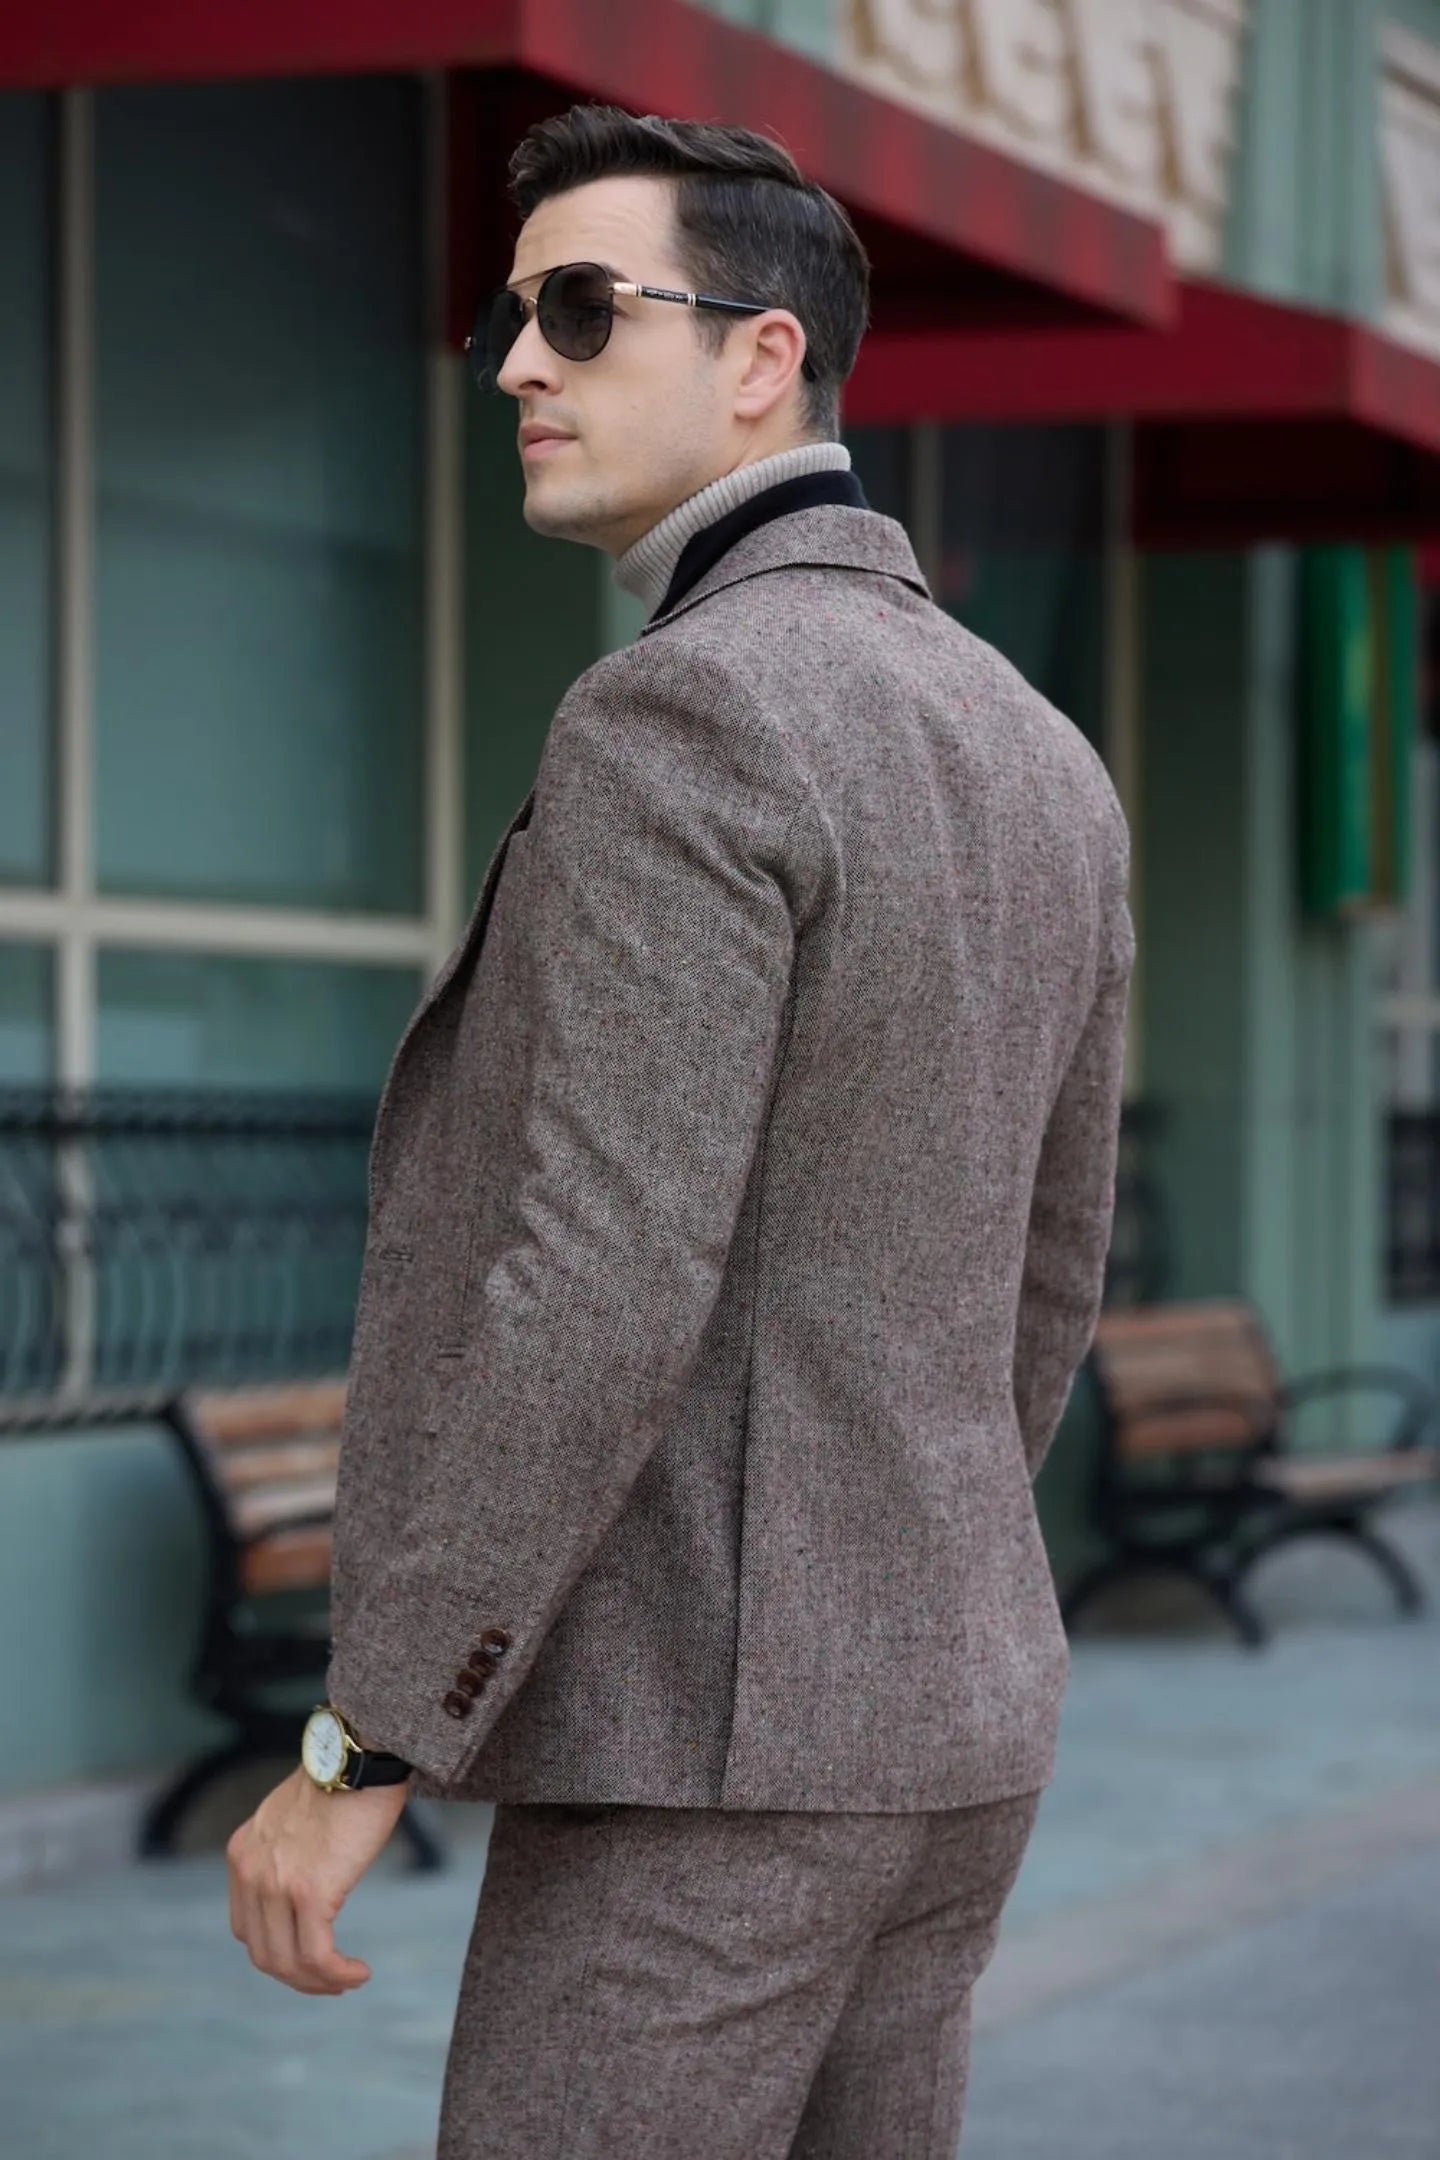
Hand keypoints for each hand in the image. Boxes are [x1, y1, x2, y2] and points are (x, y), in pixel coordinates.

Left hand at [227, 1764, 409, 1993]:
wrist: (360, 1753)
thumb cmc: (343, 1778)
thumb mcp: (294, 1817)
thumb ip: (286, 1849)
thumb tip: (308, 1876)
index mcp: (243, 1852)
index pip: (247, 1927)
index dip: (278, 1952)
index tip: (311, 1958)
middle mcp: (250, 1871)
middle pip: (263, 1952)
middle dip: (298, 1977)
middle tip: (333, 1981)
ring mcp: (276, 1884)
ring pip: (288, 1963)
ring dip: (319, 1982)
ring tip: (348, 1980)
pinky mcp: (309, 1893)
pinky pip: (317, 1956)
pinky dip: (337, 1974)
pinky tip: (359, 1972)